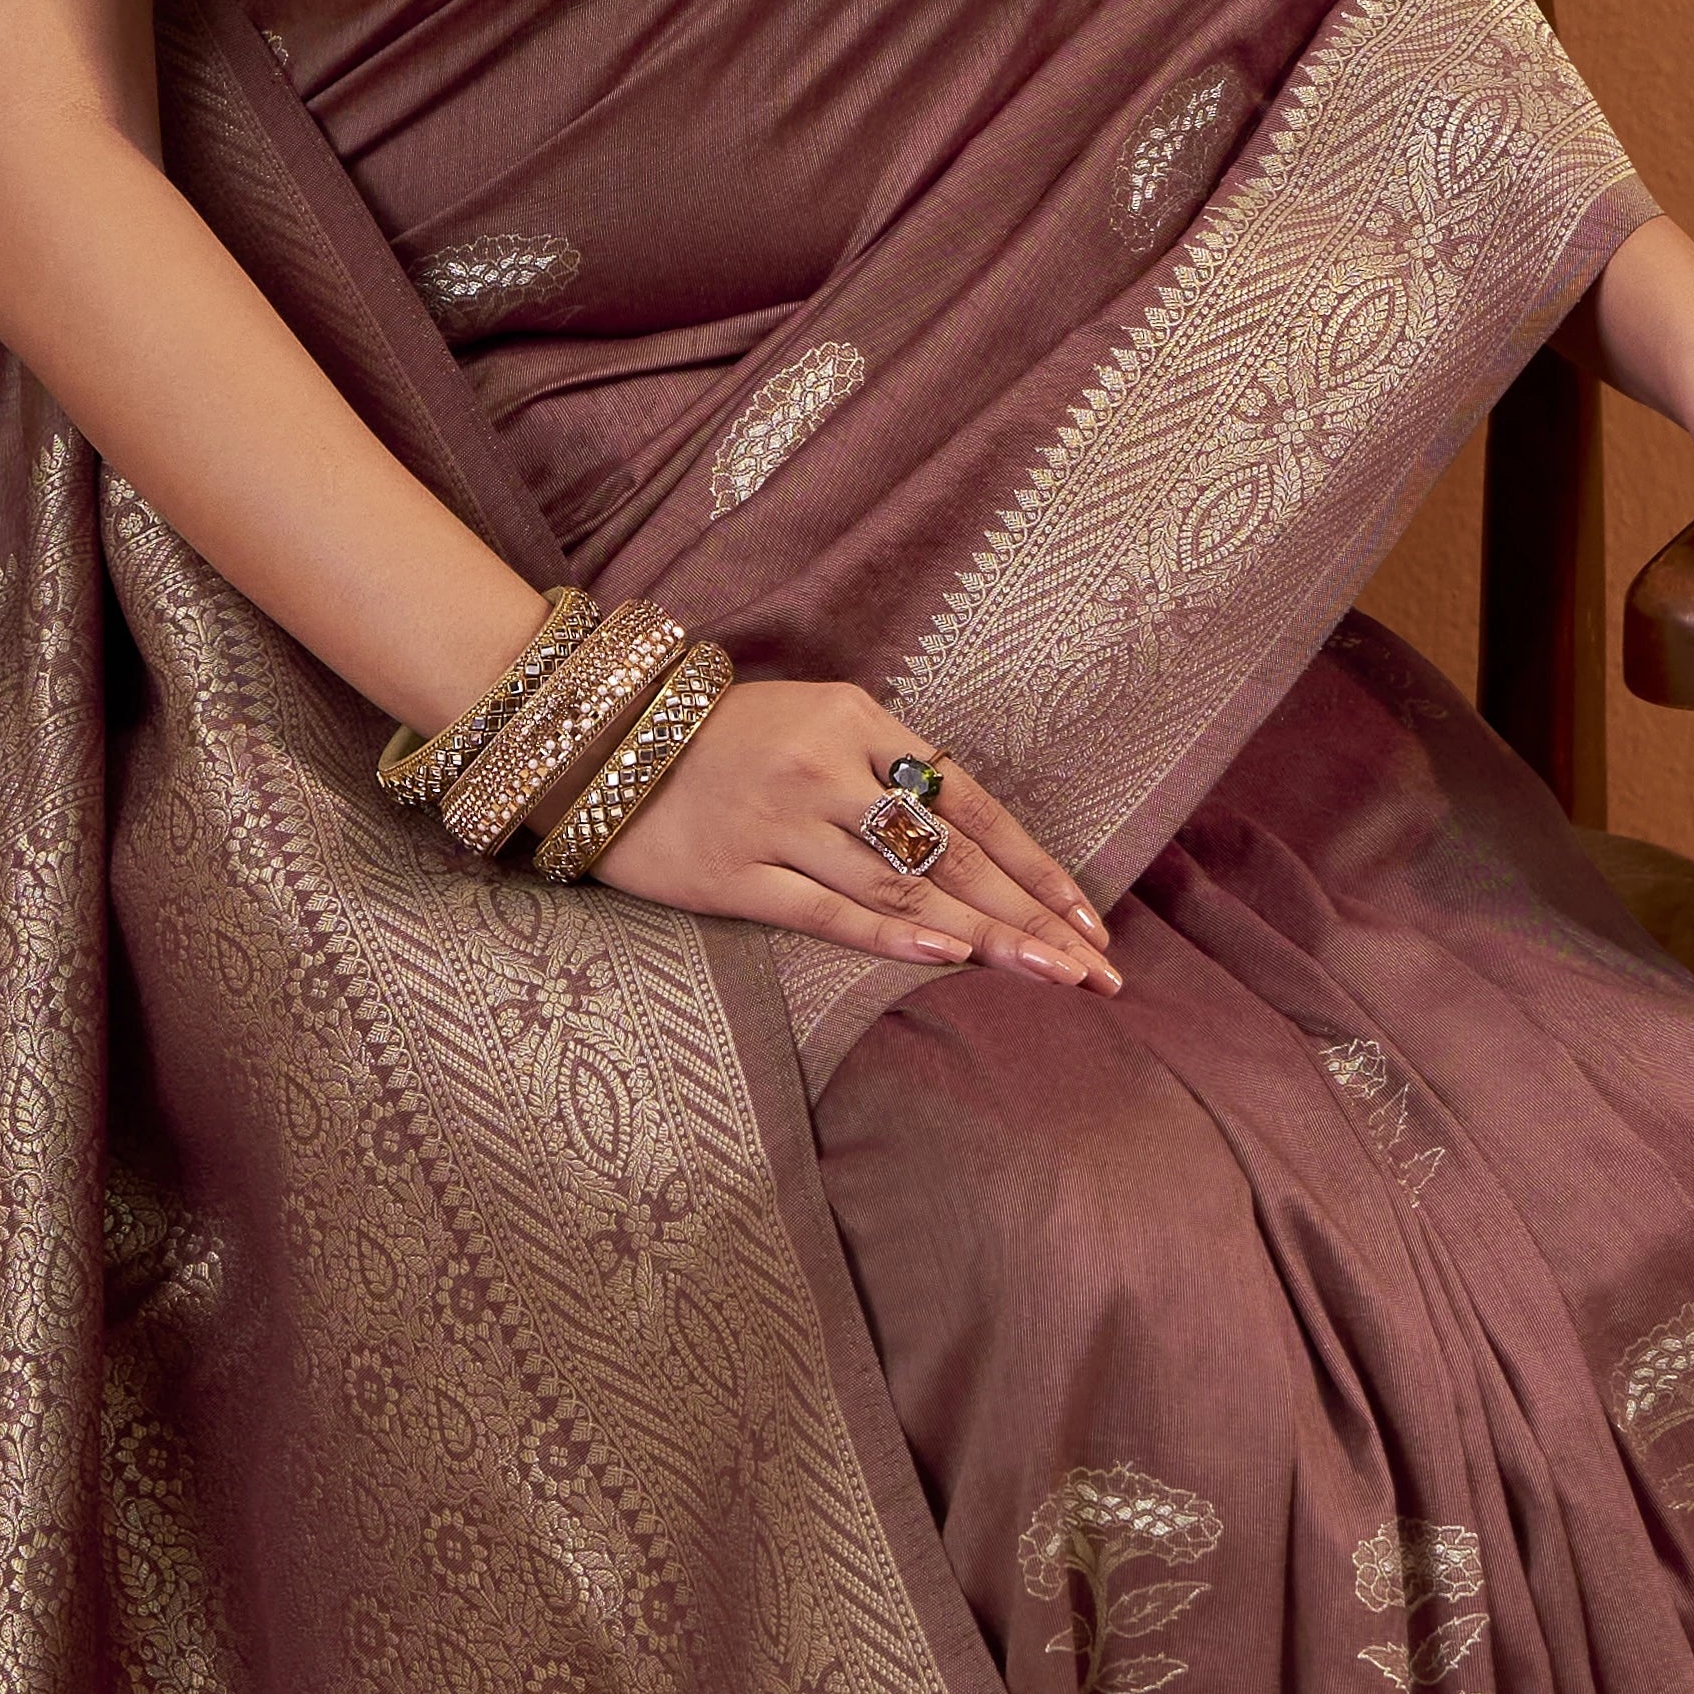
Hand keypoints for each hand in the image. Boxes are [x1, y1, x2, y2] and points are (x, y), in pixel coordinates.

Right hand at [593, 677, 1121, 986]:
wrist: (598, 741)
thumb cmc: (722, 736)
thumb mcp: (815, 720)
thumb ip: (884, 768)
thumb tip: (969, 848)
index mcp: (857, 717)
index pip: (969, 801)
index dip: (1034, 862)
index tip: (1088, 915)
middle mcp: (827, 766)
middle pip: (951, 852)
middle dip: (1031, 914)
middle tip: (1095, 968)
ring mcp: (781, 821)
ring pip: (902, 886)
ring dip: (984, 937)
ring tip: (1047, 976)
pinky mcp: (736, 874)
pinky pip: (828, 911)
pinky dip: (892, 935)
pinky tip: (948, 958)